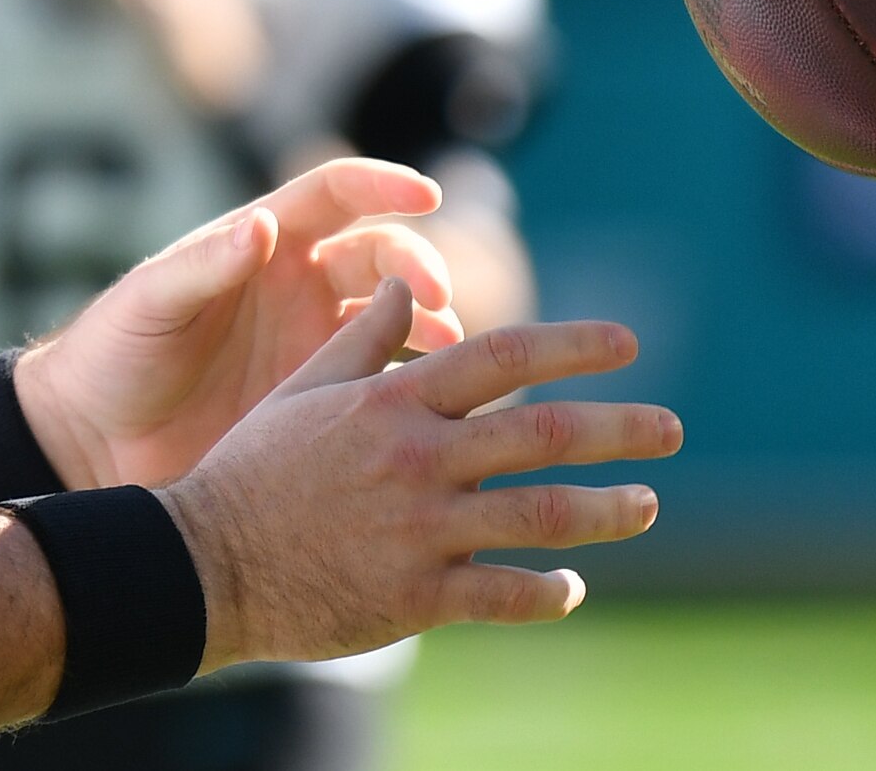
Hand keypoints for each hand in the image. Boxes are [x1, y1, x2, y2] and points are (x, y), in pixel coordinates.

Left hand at [13, 159, 463, 488]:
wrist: (94, 438)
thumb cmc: (112, 354)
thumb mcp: (151, 303)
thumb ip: (205, 265)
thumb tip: (260, 226)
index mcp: (259, 242)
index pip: (336, 193)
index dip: (383, 184)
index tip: (425, 193)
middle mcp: (296, 283)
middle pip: (379, 255)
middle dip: (416, 267)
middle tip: (435, 300)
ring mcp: (311, 341)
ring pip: (395, 318)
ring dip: (429, 324)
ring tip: (450, 348)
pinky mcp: (316, 399)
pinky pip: (380, 380)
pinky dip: (415, 383)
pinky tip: (436, 403)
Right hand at [158, 282, 680, 668]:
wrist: (204, 563)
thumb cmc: (253, 469)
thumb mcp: (303, 389)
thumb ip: (365, 337)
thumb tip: (406, 280)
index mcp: (393, 402)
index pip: (502, 356)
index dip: (572, 346)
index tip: (626, 344)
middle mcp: (417, 458)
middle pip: (541, 434)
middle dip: (618, 429)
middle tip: (671, 428)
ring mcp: (420, 530)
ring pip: (539, 515)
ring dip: (606, 510)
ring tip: (647, 504)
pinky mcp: (416, 596)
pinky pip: (503, 593)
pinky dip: (547, 592)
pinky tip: (572, 588)